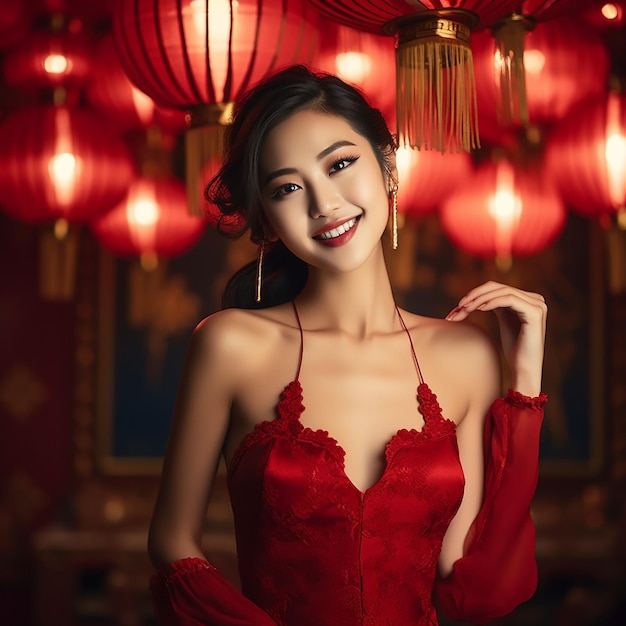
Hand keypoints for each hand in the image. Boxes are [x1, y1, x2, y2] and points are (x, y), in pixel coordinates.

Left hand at [445, 281, 546, 396]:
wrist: (524, 369)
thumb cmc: (514, 350)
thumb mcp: (504, 321)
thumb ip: (497, 305)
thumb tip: (476, 294)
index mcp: (528, 299)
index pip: (498, 288)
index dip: (476, 293)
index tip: (459, 306)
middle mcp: (535, 299)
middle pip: (499, 287)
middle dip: (476, 295)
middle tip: (459, 306)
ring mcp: (537, 305)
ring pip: (502, 291)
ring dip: (480, 299)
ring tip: (465, 308)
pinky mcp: (535, 312)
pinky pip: (509, 300)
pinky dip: (492, 302)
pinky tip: (479, 308)